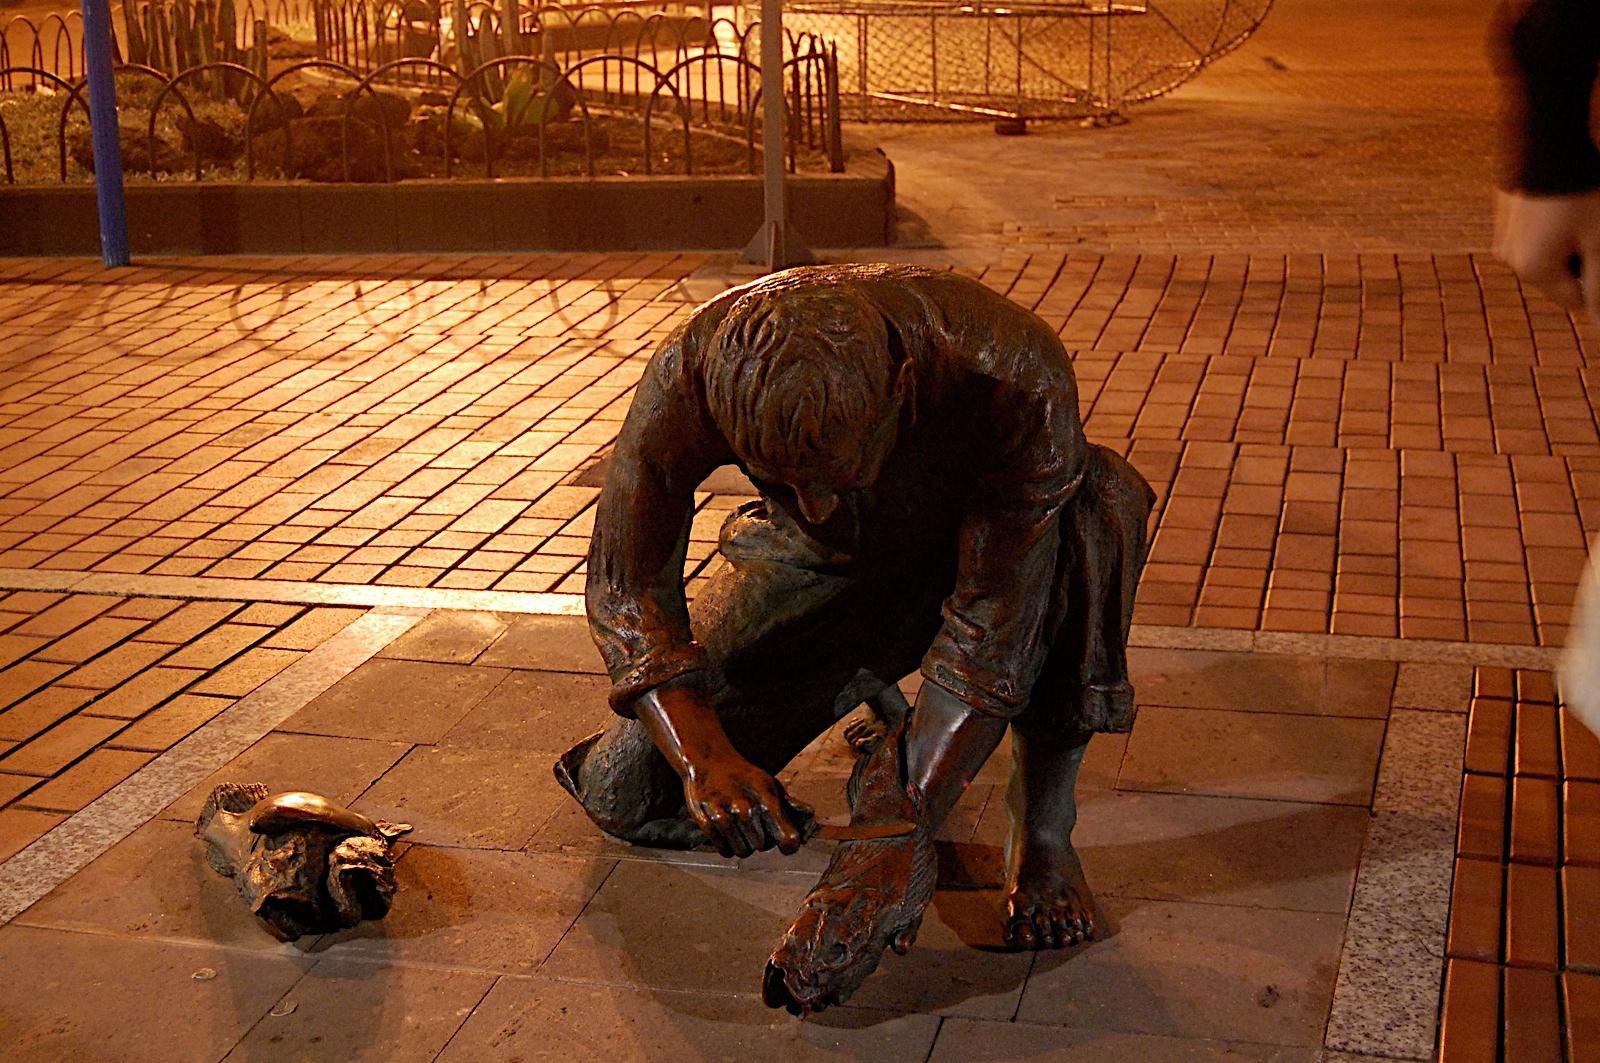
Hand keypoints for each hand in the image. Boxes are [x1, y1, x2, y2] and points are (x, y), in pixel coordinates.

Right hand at [683, 759, 810, 857]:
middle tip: (754, 824)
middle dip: (761, 839)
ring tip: (740, 827)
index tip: (785, 842)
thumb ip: (789, 803)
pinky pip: (724, 850)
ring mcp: (724, 815)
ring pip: (743, 852)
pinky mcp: (705, 821)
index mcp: (766, 799)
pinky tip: (728, 831)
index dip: (788, 844)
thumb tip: (809, 814)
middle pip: (762, 846)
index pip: (787, 838)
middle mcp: (746, 809)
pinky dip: (727, 846)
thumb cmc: (744, 776)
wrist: (710, 761)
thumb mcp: (769, 783)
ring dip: (743, 844)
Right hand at [1494, 188, 1599, 325]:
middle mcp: (1510, 258)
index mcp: (1532, 271)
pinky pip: (1536, 233)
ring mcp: (1504, 235)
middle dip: (1584, 259)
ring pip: (1548, 253)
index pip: (1576, 300)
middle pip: (1560, 277)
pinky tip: (1569, 202)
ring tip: (1584, 212)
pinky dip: (1556, 225)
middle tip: (1597, 228)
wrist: (1549, 140)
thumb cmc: (1582, 193)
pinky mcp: (1506, 214)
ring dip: (1571, 241)